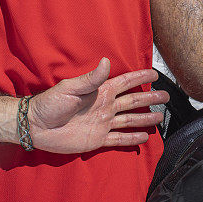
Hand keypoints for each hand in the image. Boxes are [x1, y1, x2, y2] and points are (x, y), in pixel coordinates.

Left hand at [27, 58, 167, 153]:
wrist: (36, 127)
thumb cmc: (50, 104)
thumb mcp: (70, 88)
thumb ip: (91, 78)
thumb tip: (107, 61)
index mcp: (100, 91)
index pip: (125, 82)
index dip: (140, 77)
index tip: (155, 73)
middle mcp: (105, 106)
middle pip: (133, 101)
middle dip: (150, 98)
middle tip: (166, 97)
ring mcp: (103, 123)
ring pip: (129, 120)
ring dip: (145, 119)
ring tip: (160, 118)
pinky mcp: (97, 139)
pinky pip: (118, 139)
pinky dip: (131, 139)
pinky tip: (143, 137)